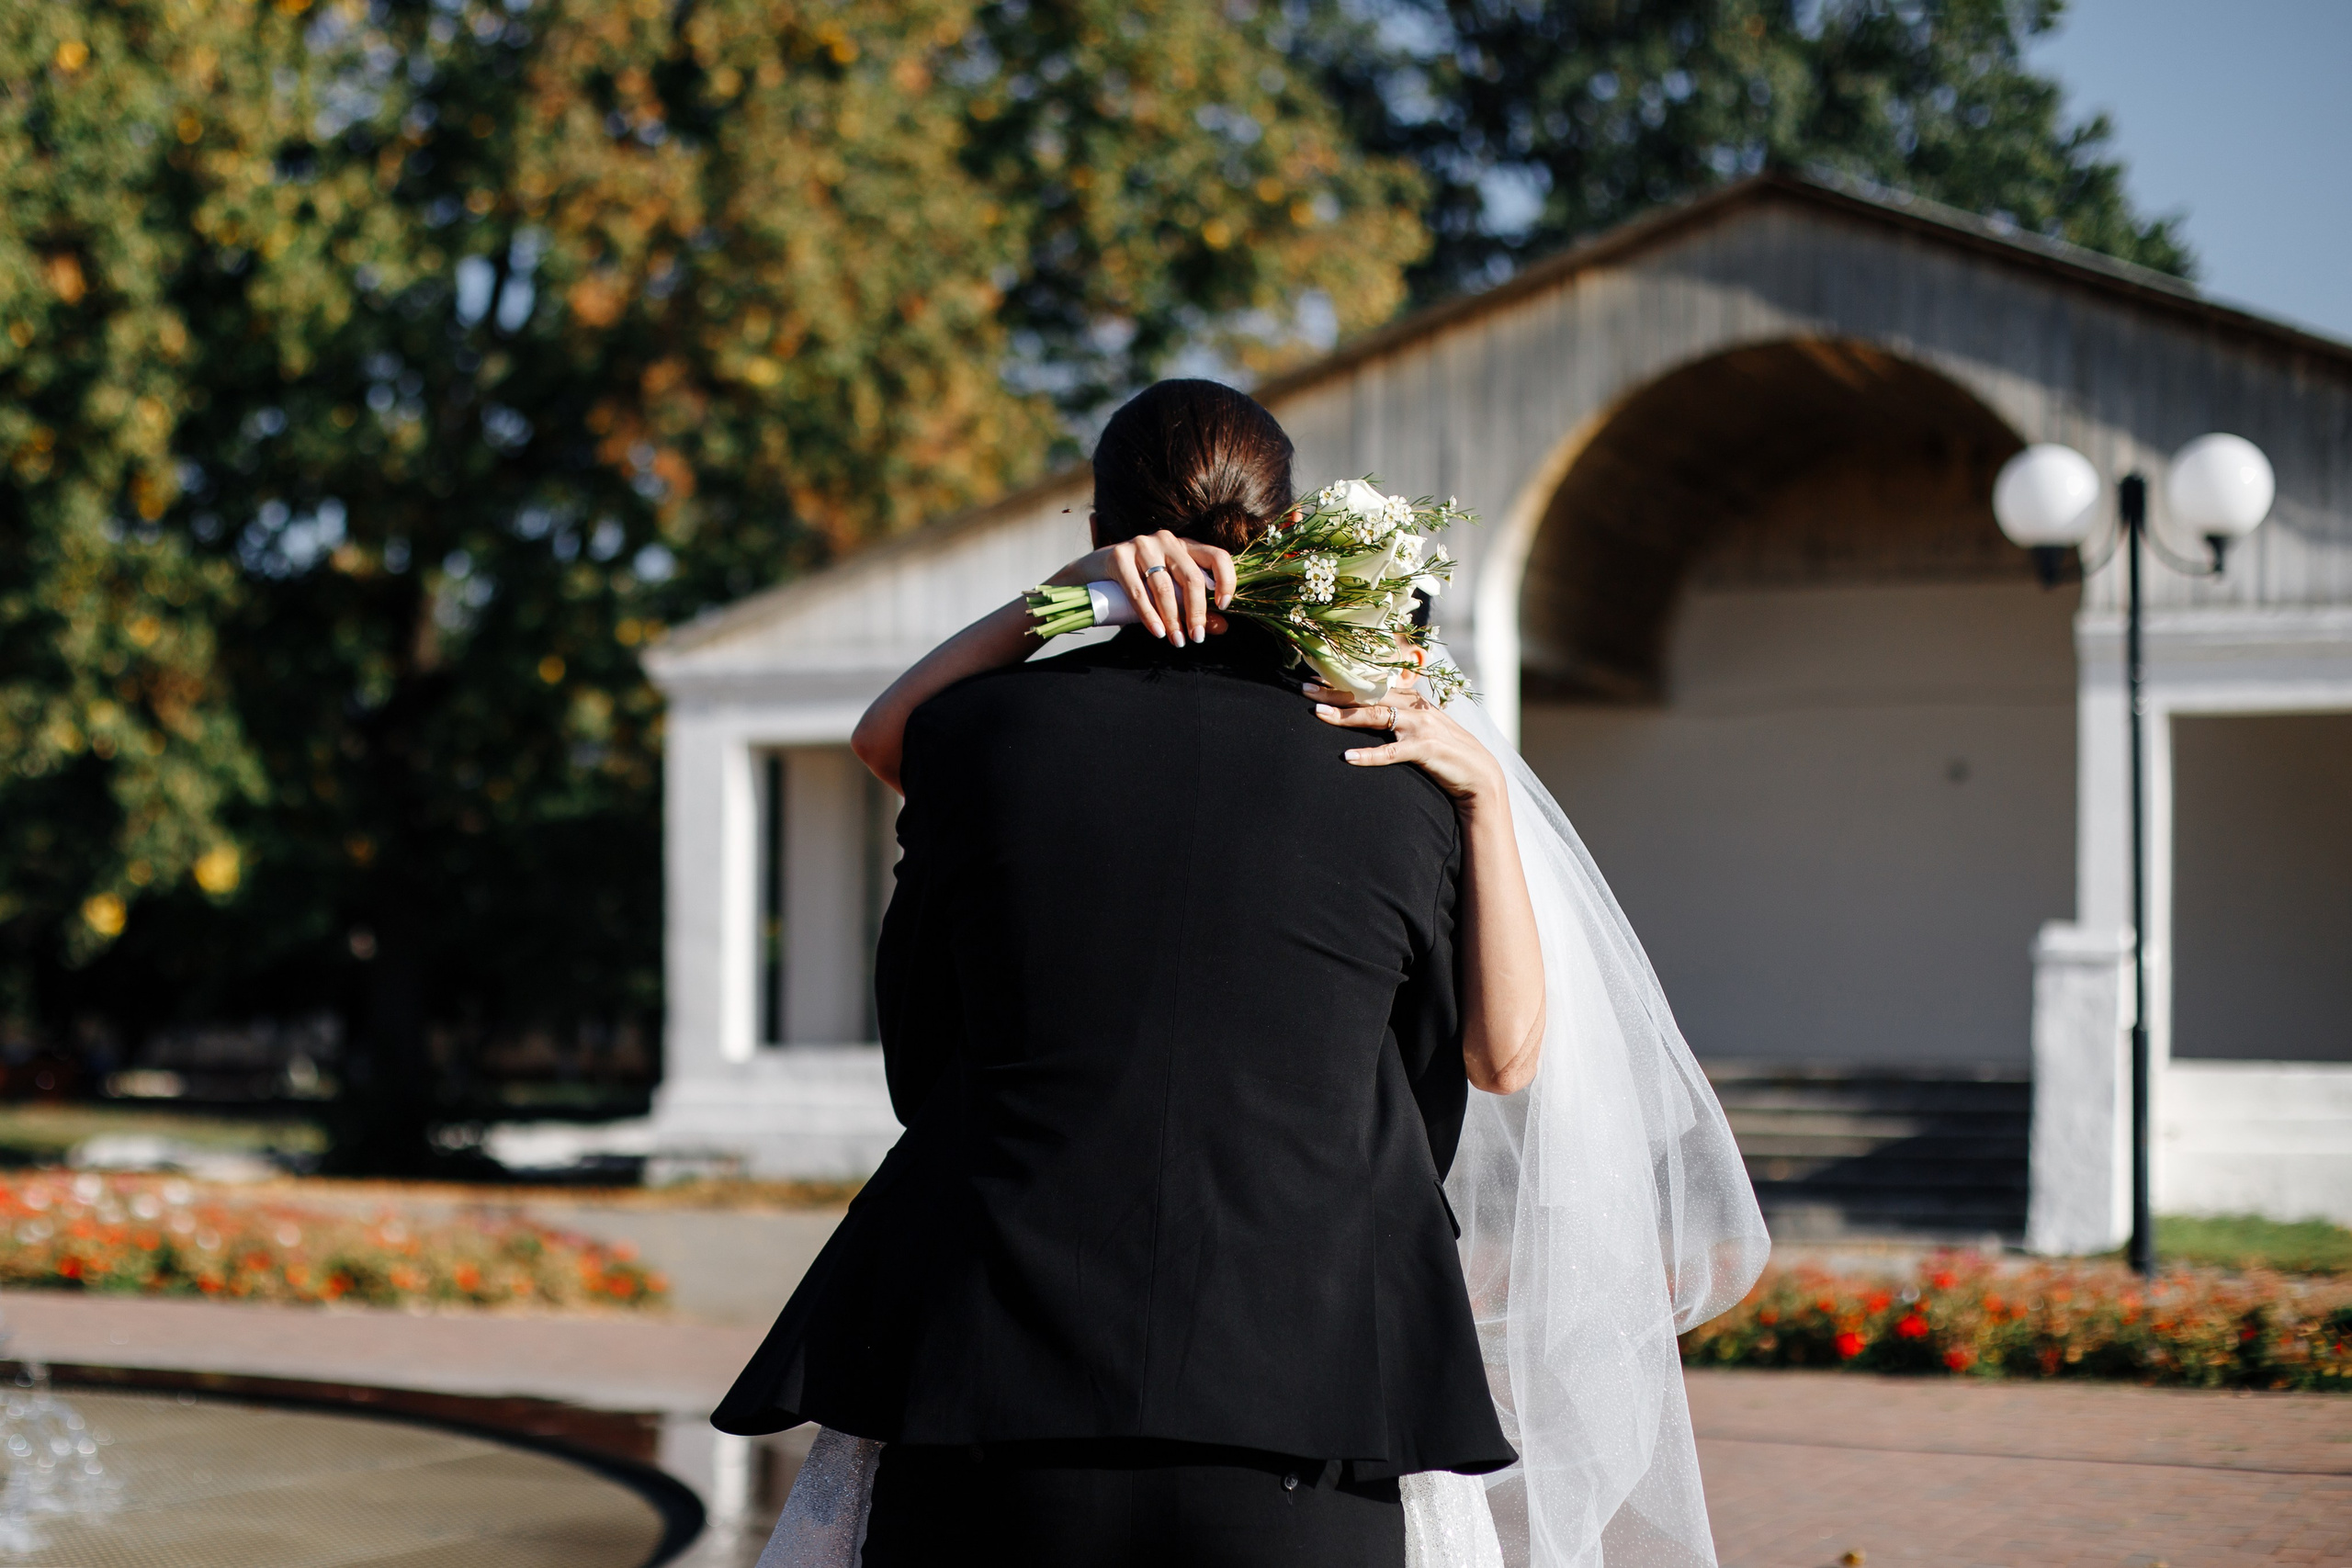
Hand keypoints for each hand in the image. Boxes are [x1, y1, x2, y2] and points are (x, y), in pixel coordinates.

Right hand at [1046, 531, 1234, 647]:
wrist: (1092, 574)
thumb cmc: (1138, 584)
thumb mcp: (1169, 594)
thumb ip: (1196, 609)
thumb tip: (1222, 627)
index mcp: (1185, 546)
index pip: (1217, 556)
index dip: (1226, 581)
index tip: (1223, 606)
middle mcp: (1166, 541)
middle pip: (1191, 577)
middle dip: (1196, 612)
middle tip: (1196, 638)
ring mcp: (1142, 545)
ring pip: (1164, 587)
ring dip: (1172, 619)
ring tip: (1176, 640)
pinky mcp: (1119, 555)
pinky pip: (1138, 591)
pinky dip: (1149, 615)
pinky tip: (1157, 631)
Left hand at [1308, 679, 1504, 805]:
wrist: (1479, 775)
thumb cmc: (1446, 752)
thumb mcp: (1423, 727)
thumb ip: (1401, 715)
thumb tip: (1373, 710)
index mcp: (1412, 698)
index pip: (1371, 685)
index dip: (1342, 680)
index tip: (1314, 676)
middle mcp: (1416, 707)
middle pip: (1368, 695)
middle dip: (1334, 691)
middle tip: (1304, 688)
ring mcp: (1421, 726)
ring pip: (1376, 716)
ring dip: (1345, 716)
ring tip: (1318, 714)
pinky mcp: (1425, 749)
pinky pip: (1391, 752)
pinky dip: (1369, 755)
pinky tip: (1348, 757)